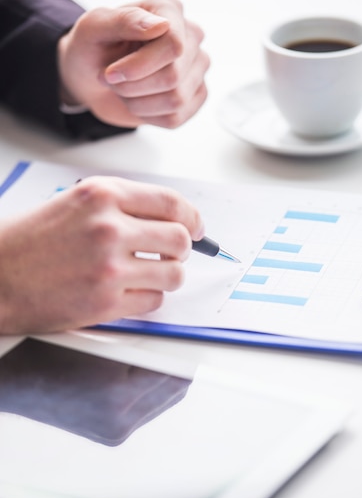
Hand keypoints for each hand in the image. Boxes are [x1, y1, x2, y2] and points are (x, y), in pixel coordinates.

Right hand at [0, 177, 203, 333]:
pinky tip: (129, 293)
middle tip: (171, 255)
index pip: (171, 203)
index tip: (196, 228)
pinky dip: (148, 298)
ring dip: (167, 276)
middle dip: (182, 250)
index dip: (192, 218)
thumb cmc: (29, 240)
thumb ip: (122, 206)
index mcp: (103, 195)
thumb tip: (169, 220)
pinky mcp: (105, 302)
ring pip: (174, 274)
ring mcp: (109, 267)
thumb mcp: (74, 203)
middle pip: (180, 239)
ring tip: (148, 276)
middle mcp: (109, 227)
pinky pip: (154, 301)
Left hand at [58, 0, 209, 128]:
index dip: (140, 66)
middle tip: (110, 79)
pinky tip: (137, 101)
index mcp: (169, 10)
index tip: (110, 73)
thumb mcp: (94, 28)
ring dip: (138, 102)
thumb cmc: (93, 47)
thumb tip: (161, 25)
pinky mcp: (195, 96)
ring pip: (176, 100)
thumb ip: (124, 20)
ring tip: (123, 90)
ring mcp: (197, 69)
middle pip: (173, 76)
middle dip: (133, 86)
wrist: (91, 77)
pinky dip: (147, 115)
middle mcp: (191, 37)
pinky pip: (175, 118)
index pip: (173, 44)